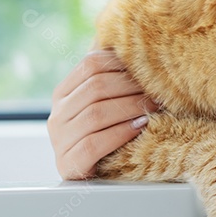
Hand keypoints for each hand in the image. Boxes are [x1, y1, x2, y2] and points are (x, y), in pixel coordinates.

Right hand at [47, 48, 162, 179]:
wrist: (95, 177)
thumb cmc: (108, 133)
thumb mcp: (106, 102)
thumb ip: (114, 77)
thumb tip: (134, 38)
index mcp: (64, 93)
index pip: (90, 64)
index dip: (122, 63)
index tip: (150, 68)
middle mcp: (57, 115)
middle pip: (95, 88)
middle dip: (131, 87)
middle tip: (158, 90)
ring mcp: (59, 141)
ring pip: (96, 114)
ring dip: (131, 108)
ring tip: (155, 107)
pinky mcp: (68, 165)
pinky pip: (94, 144)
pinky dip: (121, 133)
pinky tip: (141, 127)